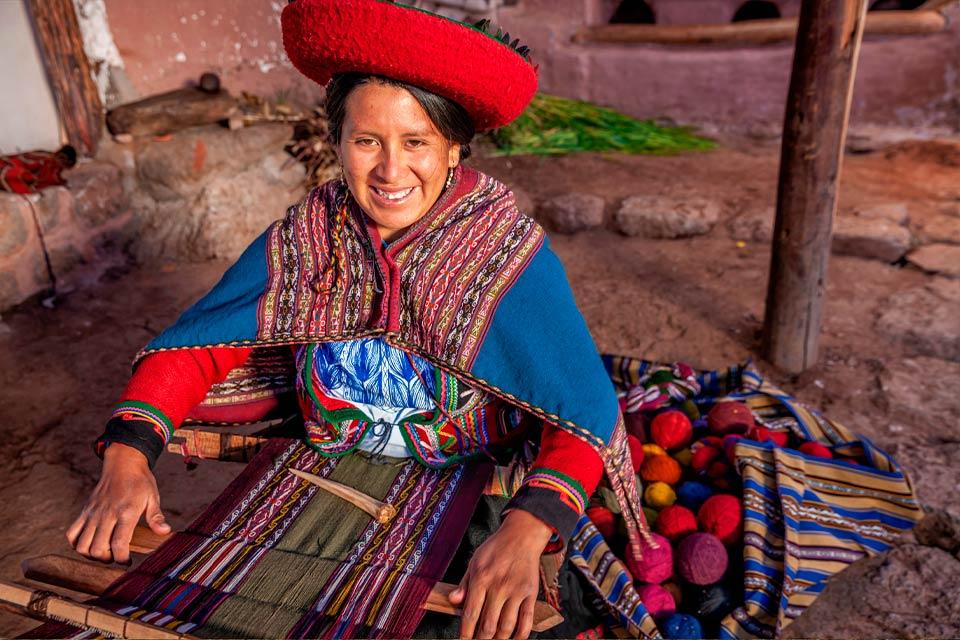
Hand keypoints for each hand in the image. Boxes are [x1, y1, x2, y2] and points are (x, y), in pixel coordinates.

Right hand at [66, 443, 169, 563]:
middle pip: (97, 548)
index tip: (128, 561)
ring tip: (103, 552)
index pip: (119, 543)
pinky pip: (72, 533)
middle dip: (107, 559)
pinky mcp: (85, 511)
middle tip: (116, 556)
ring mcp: (93, 513)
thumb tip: (165, 532)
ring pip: (82, 544)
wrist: (123, 463)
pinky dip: (76, 544)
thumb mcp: (153, 497)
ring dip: (91, 554)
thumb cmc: (140, 481)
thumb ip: (156, 517)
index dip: (122, 558)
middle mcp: (107, 514)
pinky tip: (89, 544)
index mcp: (126, 512)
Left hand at [449, 510, 552, 639]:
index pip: (470, 614)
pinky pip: (526, 620)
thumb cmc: (496, 548)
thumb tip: (453, 601)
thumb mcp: (474, 561)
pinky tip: (514, 639)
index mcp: (481, 579)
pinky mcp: (530, 594)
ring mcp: (516, 592)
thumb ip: (464, 583)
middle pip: (488, 625)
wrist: (521, 536)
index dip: (465, 633)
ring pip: (506, 627)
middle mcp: (498, 587)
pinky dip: (520, 635)